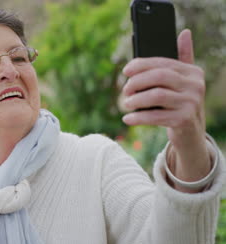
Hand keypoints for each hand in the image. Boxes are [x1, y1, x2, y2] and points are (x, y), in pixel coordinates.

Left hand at [121, 29, 210, 191]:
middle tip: (125, 91)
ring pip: (156, 96)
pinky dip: (138, 118)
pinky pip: (155, 116)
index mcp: (192, 72)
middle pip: (159, 76)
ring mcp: (191, 103)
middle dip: (137, 82)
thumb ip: (183, 57)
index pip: (162, 63)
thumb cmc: (180, 102)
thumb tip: (184, 33)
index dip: (141, 65)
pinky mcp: (184, 120)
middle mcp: (195, 85)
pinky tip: (127, 119)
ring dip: (136, 100)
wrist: (191, 133)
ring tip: (126, 104)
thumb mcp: (183, 81)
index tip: (125, 71)